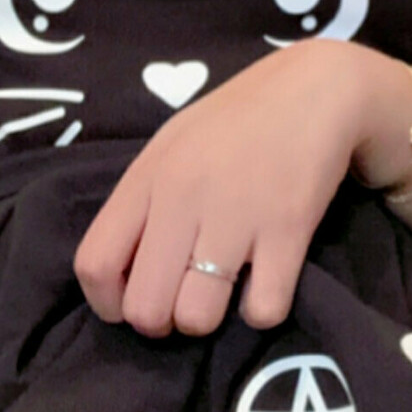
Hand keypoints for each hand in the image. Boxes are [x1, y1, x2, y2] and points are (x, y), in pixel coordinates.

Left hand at [73, 39, 370, 338]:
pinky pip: (262, 310)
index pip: (94, 264)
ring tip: (225, 295)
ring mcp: (236, 216)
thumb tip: (124, 269)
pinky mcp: (287, 230)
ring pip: (197, 317)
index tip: (132, 302)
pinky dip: (263, 311)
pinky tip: (267, 284)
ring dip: (209, 320)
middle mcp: (183, 199)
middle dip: (161, 323)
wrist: (318, 88)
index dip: (108, 303)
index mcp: (148, 178)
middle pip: (144, 307)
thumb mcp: (173, 146)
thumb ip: (146, 200)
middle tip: (183, 304)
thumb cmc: (239, 119)